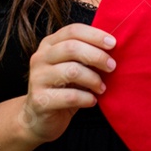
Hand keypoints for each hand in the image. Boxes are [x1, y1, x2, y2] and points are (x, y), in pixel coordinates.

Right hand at [19, 23, 116, 144]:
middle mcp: (40, 58)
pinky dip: (87, 98)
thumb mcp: (73, 66)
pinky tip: (93, 101)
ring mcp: (37, 78)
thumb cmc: (63, 88)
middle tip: (112, 66)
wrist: (39, 119)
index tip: (113, 44)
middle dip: (97, 56)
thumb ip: (86, 54)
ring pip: (71, 71)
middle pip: (72, 48)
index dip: (95, 35)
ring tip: (102, 88)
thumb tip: (112, 46)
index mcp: (49, 44)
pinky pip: (70, 96)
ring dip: (93, 79)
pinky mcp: (39, 100)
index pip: (73, 30)